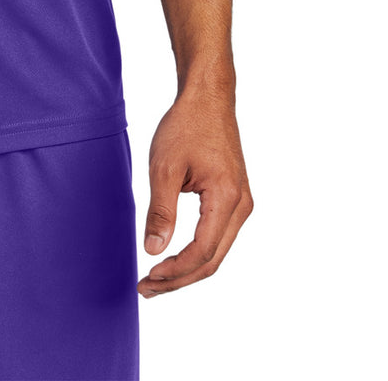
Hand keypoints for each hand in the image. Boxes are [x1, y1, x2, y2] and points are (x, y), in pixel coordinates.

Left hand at [139, 87, 252, 297]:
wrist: (207, 99)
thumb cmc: (186, 126)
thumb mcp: (164, 166)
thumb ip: (161, 211)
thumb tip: (154, 251)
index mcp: (227, 198)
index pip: (202, 251)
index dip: (175, 271)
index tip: (147, 276)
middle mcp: (241, 206)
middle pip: (212, 260)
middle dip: (179, 279)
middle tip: (145, 288)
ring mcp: (241, 204)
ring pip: (216, 252)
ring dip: (187, 269)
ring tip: (155, 279)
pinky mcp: (235, 199)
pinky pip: (217, 236)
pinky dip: (196, 252)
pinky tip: (173, 257)